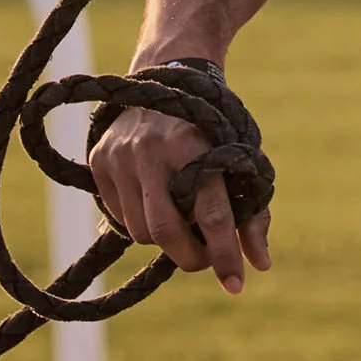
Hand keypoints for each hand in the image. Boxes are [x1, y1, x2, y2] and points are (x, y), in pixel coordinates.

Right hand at [88, 99, 271, 292]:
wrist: (167, 75)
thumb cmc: (211, 125)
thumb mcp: (238, 156)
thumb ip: (251, 212)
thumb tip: (261, 265)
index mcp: (195, 144)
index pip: (211, 212)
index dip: (225, 253)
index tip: (236, 285)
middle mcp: (152, 149)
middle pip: (165, 231)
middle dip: (190, 257)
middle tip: (206, 260)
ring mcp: (120, 155)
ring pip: (139, 231)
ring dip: (164, 239)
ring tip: (181, 218)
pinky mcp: (99, 160)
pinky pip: (120, 217)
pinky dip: (141, 222)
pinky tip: (156, 201)